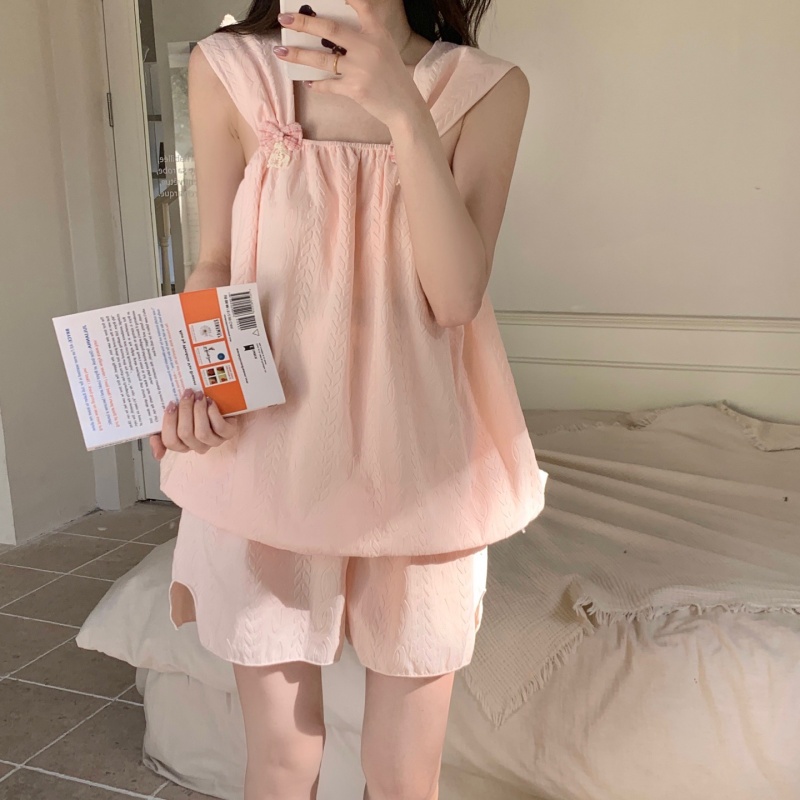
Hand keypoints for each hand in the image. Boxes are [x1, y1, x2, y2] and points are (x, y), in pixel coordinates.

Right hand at [150, 388, 237, 460]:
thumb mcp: (174, 418)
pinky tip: (210, 402)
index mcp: (183, 443)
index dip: (169, 423)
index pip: (170, 442)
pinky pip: (219, 428)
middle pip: (185, 434)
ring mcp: (214, 441)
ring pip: (202, 433)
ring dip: (199, 411)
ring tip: (199, 395)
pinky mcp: (228, 434)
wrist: (221, 402)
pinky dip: (213, 413)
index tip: (171, 404)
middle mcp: (198, 445)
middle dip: (184, 411)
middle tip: (187, 393)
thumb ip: (160, 433)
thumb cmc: (195, 410)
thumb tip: (157, 455)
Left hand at [274, 0, 424, 128]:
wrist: (404, 107)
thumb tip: (329, 36)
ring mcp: (361, 70)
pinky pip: (329, 85)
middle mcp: (369, 48)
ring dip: (298, 55)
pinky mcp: (355, 90)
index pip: (363, 7)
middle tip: (284, 20)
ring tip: (280, 51)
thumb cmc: (392, 76)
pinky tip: (307, 81)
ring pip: (323, 60)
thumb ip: (364, 37)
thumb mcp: (384, 48)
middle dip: (304, 24)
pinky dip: (316, 84)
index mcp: (378, 34)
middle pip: (331, 31)